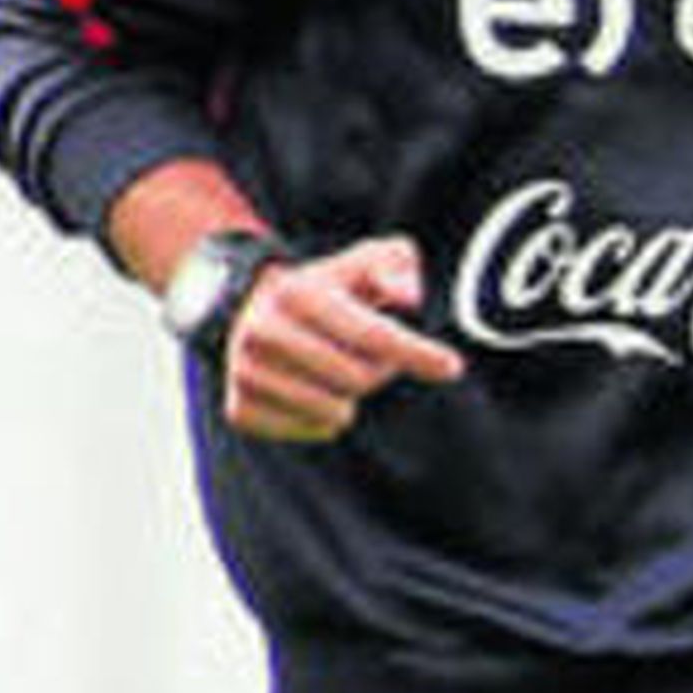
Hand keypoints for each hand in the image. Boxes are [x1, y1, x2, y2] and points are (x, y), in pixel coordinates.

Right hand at [224, 235, 465, 441]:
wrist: (247, 310)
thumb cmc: (325, 289)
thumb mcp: (363, 262)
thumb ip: (395, 265)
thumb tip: (409, 297)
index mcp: (297, 294)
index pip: (372, 334)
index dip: (416, 352)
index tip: (453, 367)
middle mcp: (263, 333)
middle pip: (359, 380)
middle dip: (377, 370)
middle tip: (367, 353)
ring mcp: (246, 374)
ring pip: (337, 412)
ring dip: (349, 396)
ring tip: (333, 369)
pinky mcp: (239, 409)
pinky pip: (313, 431)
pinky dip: (322, 417)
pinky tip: (309, 389)